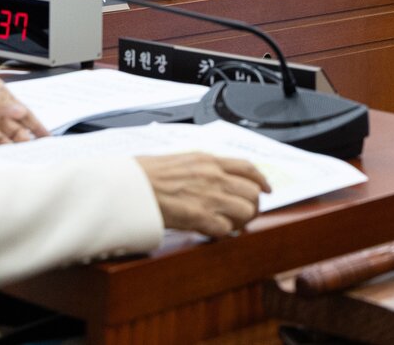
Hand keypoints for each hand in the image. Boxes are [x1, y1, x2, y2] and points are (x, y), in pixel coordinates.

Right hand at [135, 153, 270, 237]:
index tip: (267, 188)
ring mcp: (208, 196)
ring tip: (229, 225)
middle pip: (253, 192)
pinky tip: (212, 232)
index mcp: (207, 160)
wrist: (127, 186)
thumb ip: (199, 168)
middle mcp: (213, 176)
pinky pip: (226, 228)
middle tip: (244, 214)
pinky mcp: (199, 216)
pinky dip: (223, 233)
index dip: (261, 180)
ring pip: (246, 211)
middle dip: (252, 205)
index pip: (247, 168)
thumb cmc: (143, 175)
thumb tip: (210, 178)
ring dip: (240, 221)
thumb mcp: (178, 161)